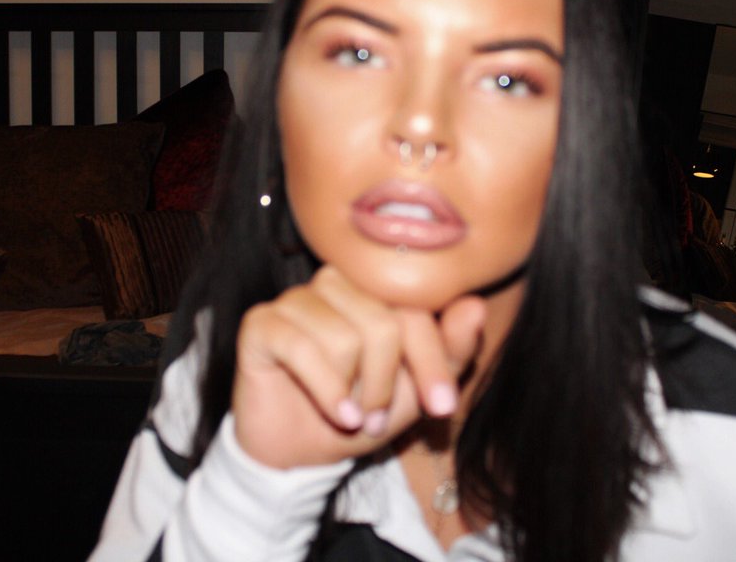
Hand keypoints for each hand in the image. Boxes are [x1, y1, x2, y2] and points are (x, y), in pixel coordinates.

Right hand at [232, 265, 486, 468]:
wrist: (303, 451)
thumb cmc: (363, 411)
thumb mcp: (416, 390)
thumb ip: (449, 349)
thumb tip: (475, 305)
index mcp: (375, 290)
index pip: (415, 311)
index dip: (433, 362)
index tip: (441, 407)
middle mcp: (335, 283)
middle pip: (381, 323)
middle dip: (386, 383)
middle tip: (378, 417)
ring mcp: (294, 300)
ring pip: (343, 337)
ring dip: (354, 390)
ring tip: (352, 414)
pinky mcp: (260, 323)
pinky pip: (300, 347)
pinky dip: (325, 389)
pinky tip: (337, 413)